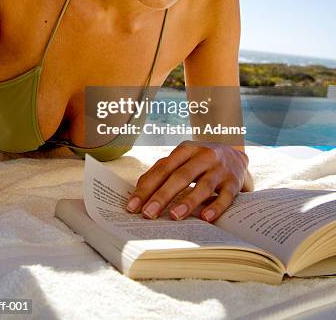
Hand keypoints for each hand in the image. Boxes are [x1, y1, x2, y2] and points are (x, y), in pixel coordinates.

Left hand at [126, 141, 249, 221]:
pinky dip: (215, 207)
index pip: (162, 168)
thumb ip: (162, 170)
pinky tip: (205, 218)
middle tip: (148, 214)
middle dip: (162, 196)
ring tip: (174, 216)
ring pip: (203, 186)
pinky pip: (225, 196)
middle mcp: (203, 156)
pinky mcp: (234, 182)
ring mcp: (220, 169)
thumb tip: (139, 191)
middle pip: (181, 176)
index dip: (146, 188)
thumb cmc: (200, 160)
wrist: (235, 154)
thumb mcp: (182, 158)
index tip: (133, 206)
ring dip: (188, 201)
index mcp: (185, 149)